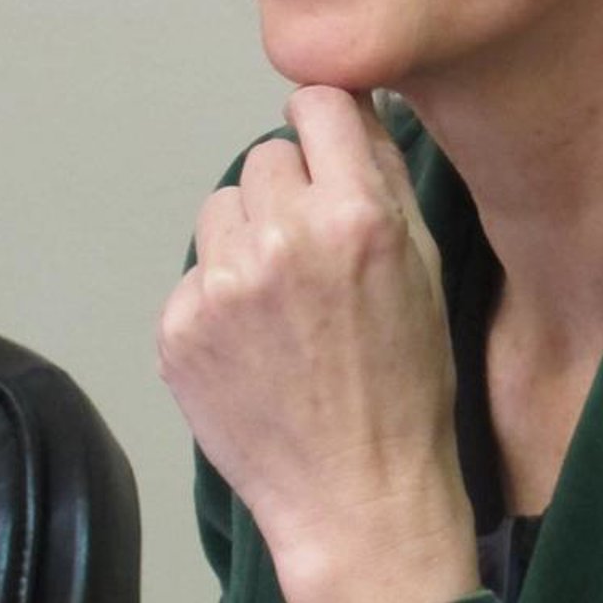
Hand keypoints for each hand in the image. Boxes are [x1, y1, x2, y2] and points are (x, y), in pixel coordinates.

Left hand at [158, 87, 478, 602]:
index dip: (325, 125)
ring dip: (247, 238)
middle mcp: (282, 238)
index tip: (328, 151)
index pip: (317, 104)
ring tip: (284, 305)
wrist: (356, 498)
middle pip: (265, 157)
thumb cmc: (405, 389)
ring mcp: (220, 286)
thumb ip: (384, 182)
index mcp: (355, 217)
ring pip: (221, 210)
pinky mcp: (178, 329)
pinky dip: (219, 300)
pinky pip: (195, 276)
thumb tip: (352, 113)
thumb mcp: (425, 272)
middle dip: (289, 193)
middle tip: (316, 255)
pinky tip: (256, 347)